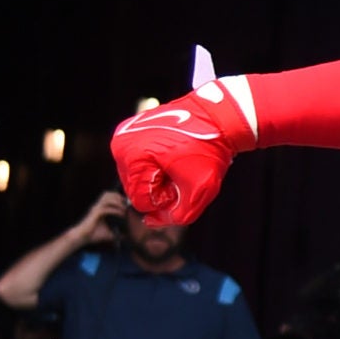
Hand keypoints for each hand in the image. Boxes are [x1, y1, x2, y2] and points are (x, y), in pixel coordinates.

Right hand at [73, 189, 127, 246]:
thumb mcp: (109, 233)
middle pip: (107, 195)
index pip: (108, 197)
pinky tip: (121, 214)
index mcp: (99, 208)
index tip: (127, 202)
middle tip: (126, 202)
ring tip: (124, 208)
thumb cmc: (94, 235)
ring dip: (117, 202)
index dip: (117, 196)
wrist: (83, 237)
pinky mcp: (95, 214)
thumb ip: (117, 233)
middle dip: (118, 197)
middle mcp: (97, 207)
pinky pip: (106, 209)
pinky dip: (115, 210)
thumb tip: (126, 237)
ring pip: (107, 200)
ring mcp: (96, 209)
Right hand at [111, 79, 257, 224]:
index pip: (140, 201)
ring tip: (177, 162)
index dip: (165, 199)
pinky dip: (154, 164)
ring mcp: (125, 134)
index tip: (182, 182)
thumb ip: (176, 216)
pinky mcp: (131, 129)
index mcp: (132, 156)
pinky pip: (138, 161)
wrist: (217, 117)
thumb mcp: (198, 192)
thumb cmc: (209, 151)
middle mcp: (121, 144)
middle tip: (181, 172)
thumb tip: (151, 221)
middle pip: (135, 190)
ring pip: (136, 177)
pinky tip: (171, 154)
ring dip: (157, 178)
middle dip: (159, 189)